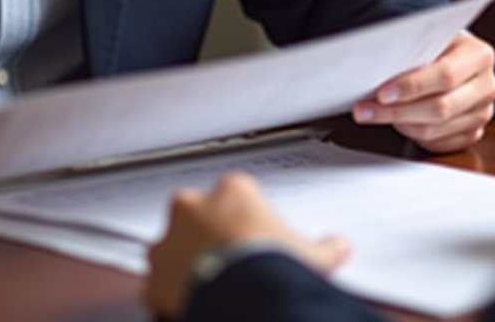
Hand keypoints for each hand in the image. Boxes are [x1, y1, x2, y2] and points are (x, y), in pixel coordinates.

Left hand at [144, 171, 349, 318]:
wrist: (243, 297)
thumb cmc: (271, 267)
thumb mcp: (309, 255)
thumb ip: (324, 248)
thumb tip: (340, 247)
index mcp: (232, 190)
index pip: (234, 194)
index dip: (242, 217)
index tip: (250, 235)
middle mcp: (195, 207)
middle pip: (197, 212)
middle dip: (207, 232)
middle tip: (227, 255)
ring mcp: (170, 240)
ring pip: (170, 245)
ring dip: (183, 261)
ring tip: (206, 283)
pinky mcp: (154, 276)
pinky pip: (156, 283)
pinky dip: (167, 294)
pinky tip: (188, 303)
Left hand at [352, 31, 494, 152]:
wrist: (460, 58)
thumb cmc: (441, 46)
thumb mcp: (432, 37)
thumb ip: (414, 49)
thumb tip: (377, 63)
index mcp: (479, 55)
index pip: (445, 75)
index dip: (412, 86)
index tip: (382, 93)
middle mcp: (487, 86)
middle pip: (440, 108)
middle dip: (397, 111)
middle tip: (365, 110)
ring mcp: (482, 113)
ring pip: (435, 130)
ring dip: (400, 124)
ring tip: (373, 114)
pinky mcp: (472, 133)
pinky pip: (438, 144)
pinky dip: (412, 135)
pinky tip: (397, 121)